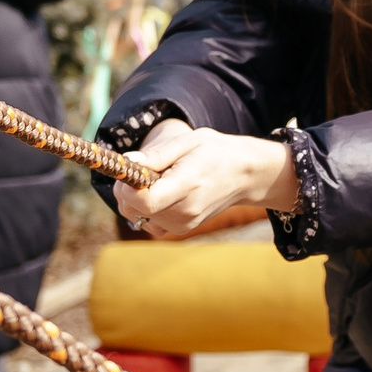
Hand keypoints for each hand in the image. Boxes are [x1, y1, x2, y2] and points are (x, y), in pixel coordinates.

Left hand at [112, 118, 301, 237]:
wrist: (244, 175)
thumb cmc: (216, 152)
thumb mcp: (189, 141)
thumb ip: (156, 155)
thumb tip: (127, 162)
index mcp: (187, 186)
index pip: (144, 200)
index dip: (127, 186)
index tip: (130, 168)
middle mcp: (184, 212)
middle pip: (134, 209)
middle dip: (127, 189)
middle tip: (143, 168)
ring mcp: (183, 224)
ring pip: (137, 216)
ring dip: (136, 198)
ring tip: (159, 179)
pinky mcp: (181, 229)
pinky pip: (148, 222)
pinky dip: (145, 208)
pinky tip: (160, 193)